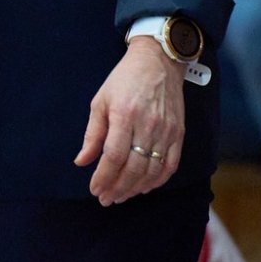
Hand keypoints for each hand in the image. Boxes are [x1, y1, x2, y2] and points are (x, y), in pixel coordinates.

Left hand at [74, 39, 184, 205]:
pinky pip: (170, 165)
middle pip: (133, 168)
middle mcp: (146, 125)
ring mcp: (166, 130)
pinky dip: (158, 181)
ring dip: (135, 188)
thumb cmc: (124, 80)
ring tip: (121, 196)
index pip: (113, 156)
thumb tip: (81, 161)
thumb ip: (92, 134)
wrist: (158, 62)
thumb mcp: (101, 101)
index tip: (95, 189)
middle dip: (118, 188)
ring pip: (152, 170)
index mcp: (123, 115)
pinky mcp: (179, 133)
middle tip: (106, 199)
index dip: (104, 177)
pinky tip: (144, 187)